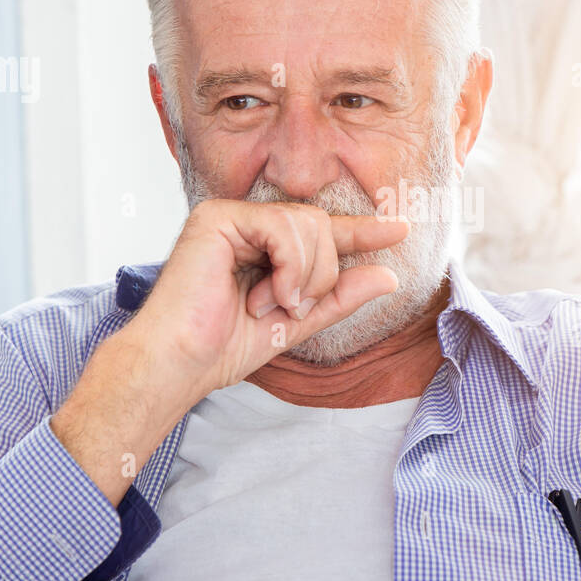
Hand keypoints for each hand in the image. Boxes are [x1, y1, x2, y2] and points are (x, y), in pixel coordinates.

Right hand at [117, 198, 408, 411]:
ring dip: (305, 276)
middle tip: (292, 308)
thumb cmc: (223, 348)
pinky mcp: (218, 216)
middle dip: (322, 274)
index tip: (402, 230)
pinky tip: (266, 295)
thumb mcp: (297, 323)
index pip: (322, 231)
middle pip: (321, 225)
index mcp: (264, 247)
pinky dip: (289, 266)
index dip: (362, 231)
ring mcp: (232, 216)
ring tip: (272, 306)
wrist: (179, 364)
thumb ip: (339, 298)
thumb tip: (389, 276)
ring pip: (309, 224)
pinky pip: (284, 227)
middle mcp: (247, 224)